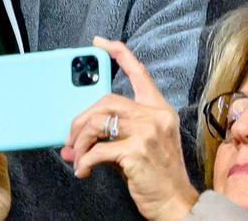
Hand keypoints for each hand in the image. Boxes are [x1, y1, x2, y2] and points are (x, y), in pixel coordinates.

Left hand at [62, 37, 197, 220]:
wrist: (177, 204)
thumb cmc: (156, 175)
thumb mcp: (141, 144)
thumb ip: (112, 134)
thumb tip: (73, 139)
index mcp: (158, 109)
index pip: (139, 72)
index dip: (118, 53)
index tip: (99, 43)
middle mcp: (155, 115)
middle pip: (106, 101)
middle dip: (80, 120)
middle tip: (69, 139)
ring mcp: (147, 132)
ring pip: (98, 122)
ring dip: (79, 141)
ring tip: (75, 156)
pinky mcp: (137, 151)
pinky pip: (98, 150)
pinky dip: (84, 161)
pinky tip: (83, 171)